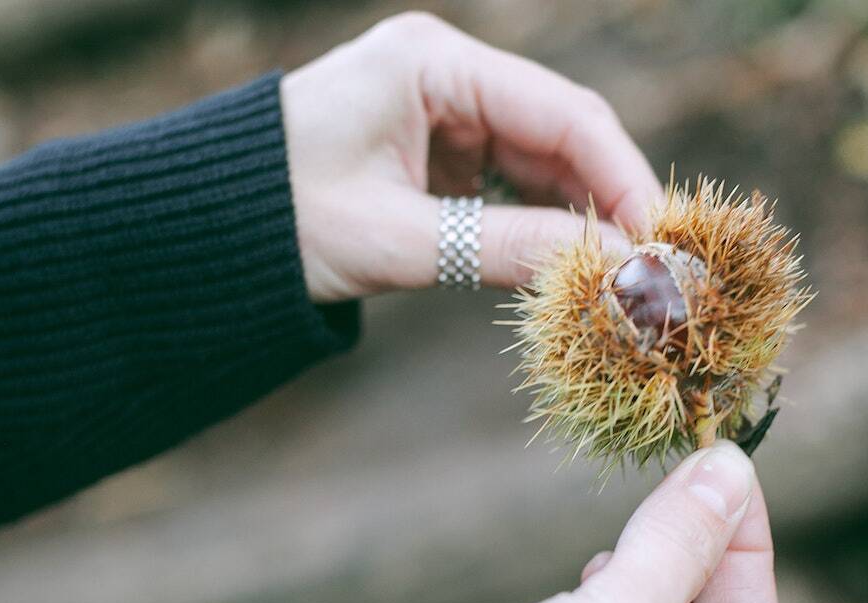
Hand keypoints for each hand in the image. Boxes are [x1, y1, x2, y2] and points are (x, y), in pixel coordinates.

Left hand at [280, 12, 662, 301]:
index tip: (661, 241)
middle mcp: (447, 73)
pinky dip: (539, 223)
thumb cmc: (279, 219)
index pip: (561, 113)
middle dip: (609, 201)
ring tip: (620, 277)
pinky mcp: (436, 149)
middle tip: (656, 269)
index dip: (622, 177)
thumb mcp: (397, 238)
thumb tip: (612, 271)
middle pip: (561, 134)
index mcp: (432, 61)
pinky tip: (568, 262)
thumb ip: (507, 249)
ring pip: (541, 162)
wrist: (205, 234)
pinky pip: (509, 183)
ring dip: (579, 217)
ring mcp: (443, 110)